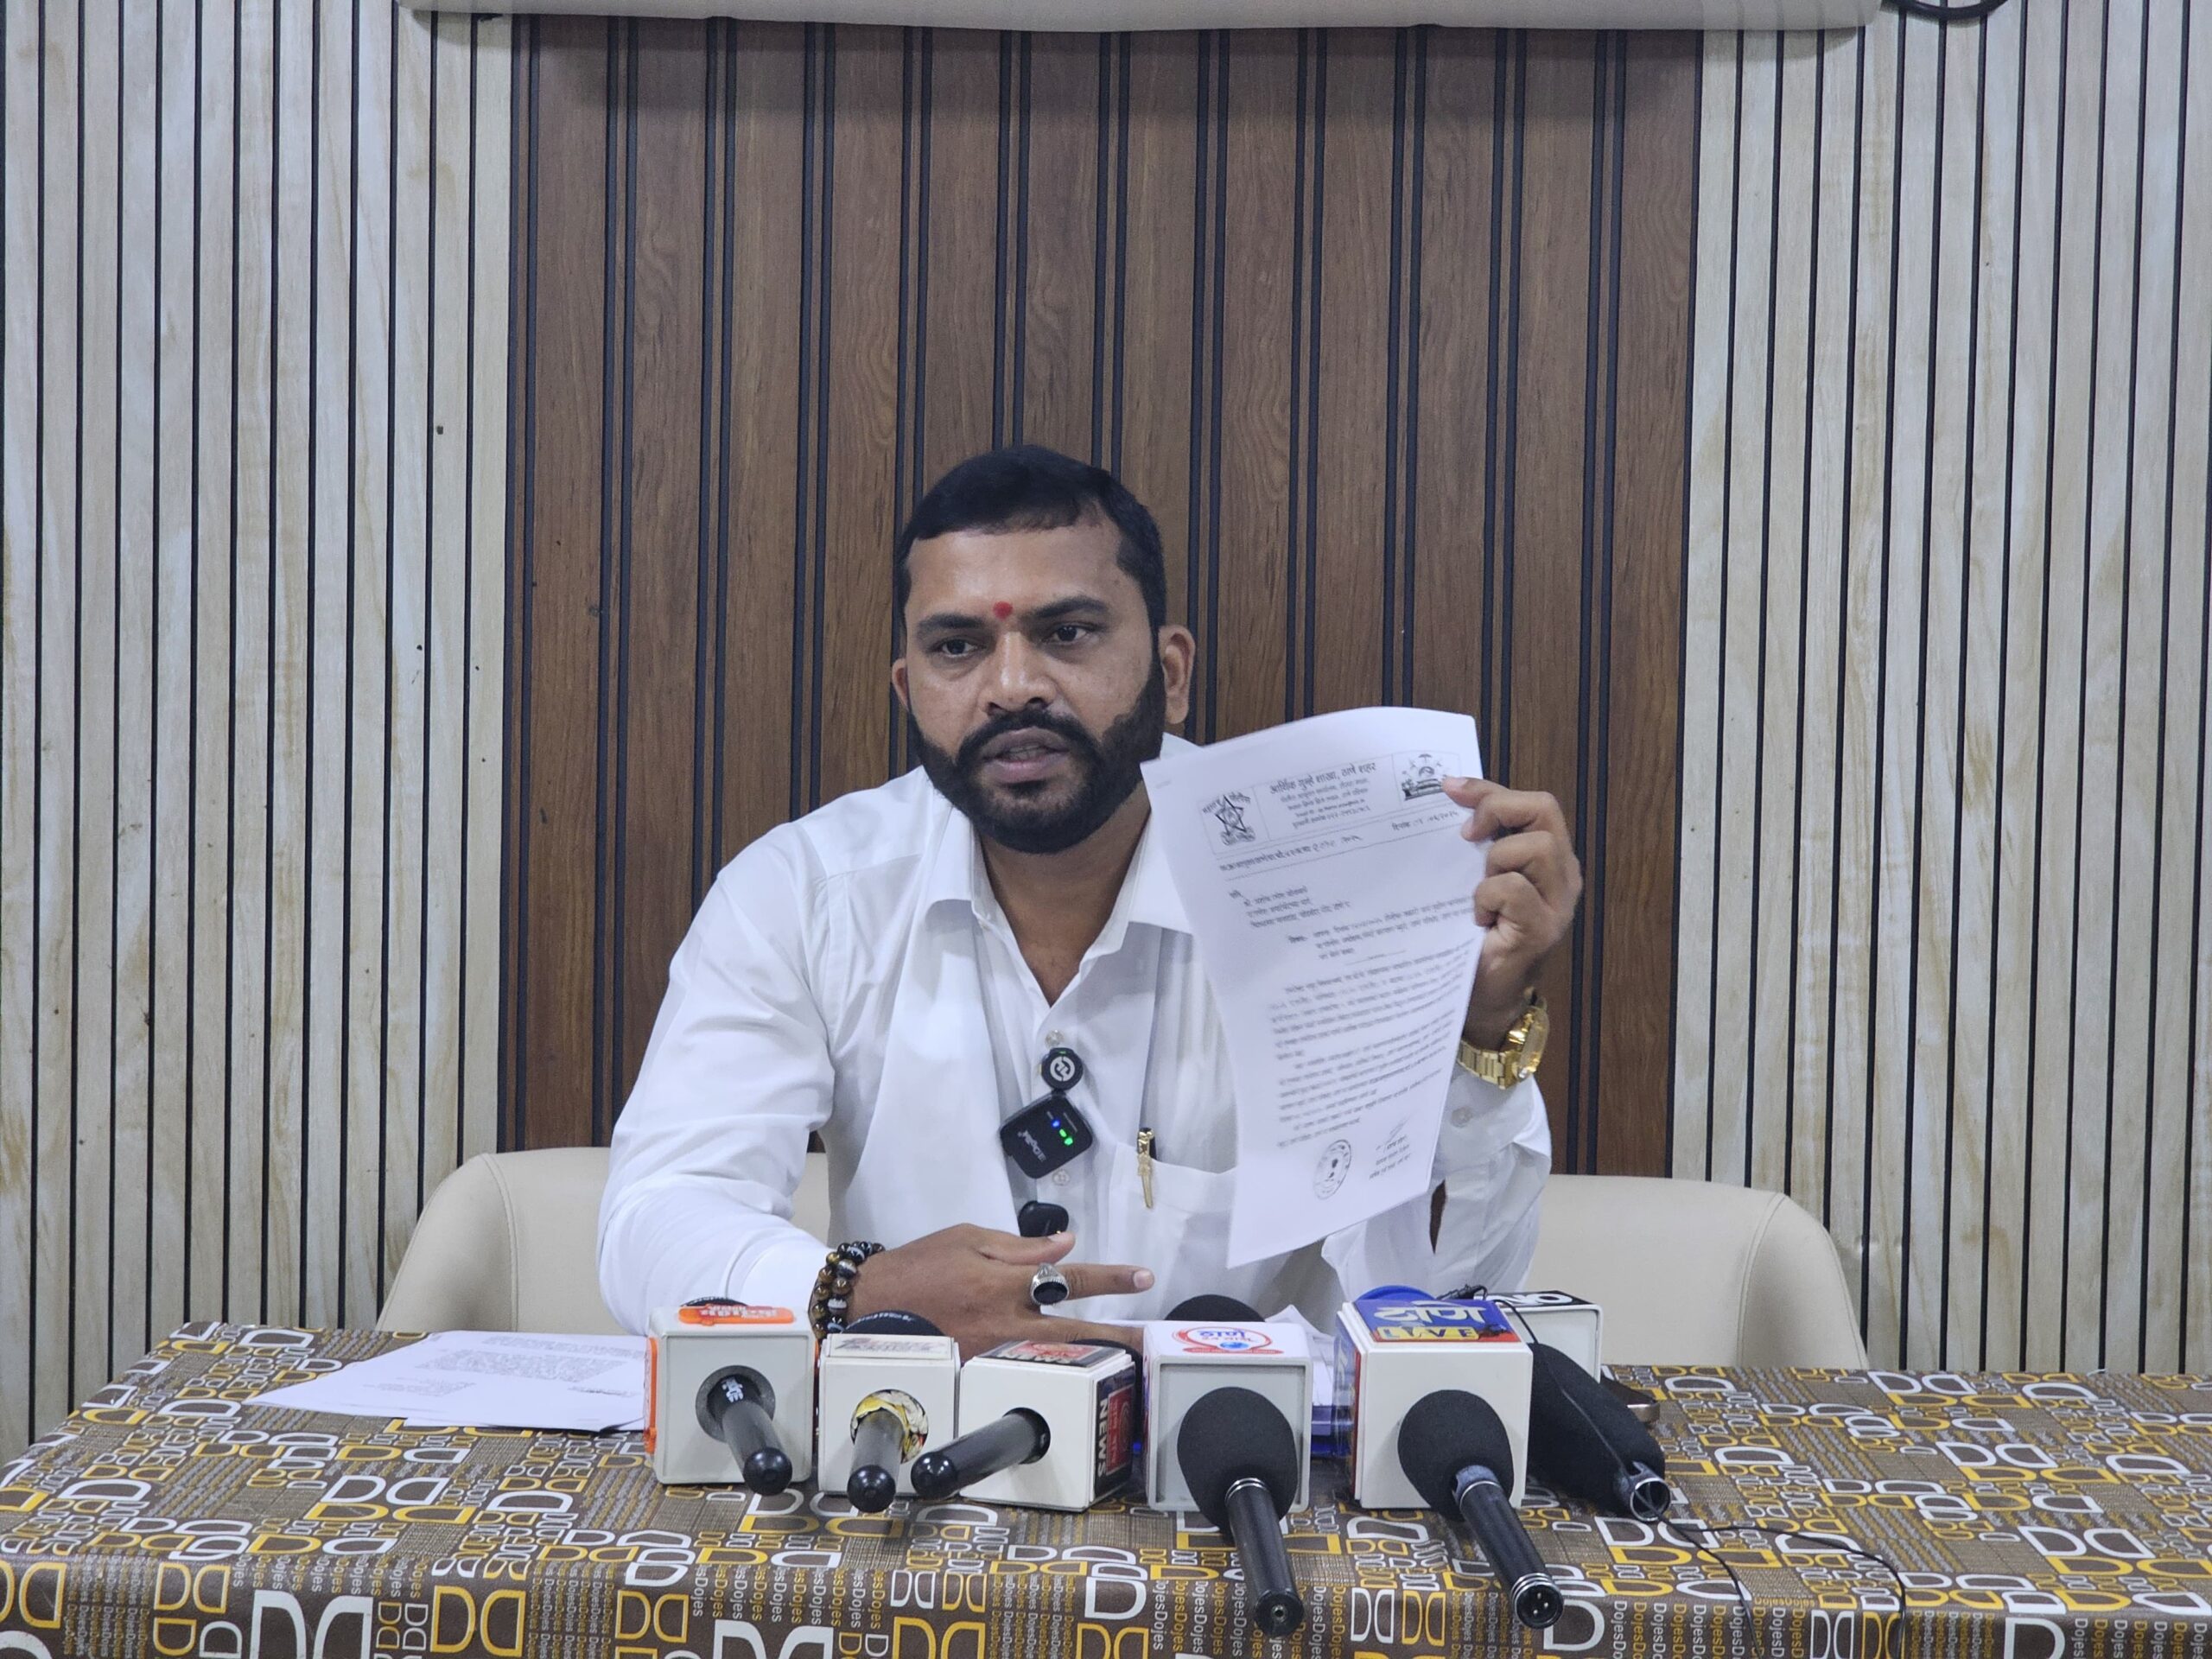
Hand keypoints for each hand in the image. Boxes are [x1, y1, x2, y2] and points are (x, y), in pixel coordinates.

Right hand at [845, 1225, 1151, 1357]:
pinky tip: (1071, 1374)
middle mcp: (1004, 1320)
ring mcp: (992, 1352)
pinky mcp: (978, 1371)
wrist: (869, 1306)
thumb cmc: (919, 1265)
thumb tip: (1067, 1243)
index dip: (1108, 1277)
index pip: (1067, 1277)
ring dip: (1089, 1358)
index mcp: (1004, 1281)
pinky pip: (1021, 1368)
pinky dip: (1048, 1369)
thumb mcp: (969, 1238)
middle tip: (1148, 1341)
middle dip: (1115, 1335)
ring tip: (1124, 1362)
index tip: (1141, 1276)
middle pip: (1072, 1329)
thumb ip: (1021, 1245)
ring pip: (1052, 1356)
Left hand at [1444, 777, 1582, 1046]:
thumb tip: (1447, 792)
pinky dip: (1487, 895)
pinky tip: (1477, 918)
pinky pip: (1514, 888)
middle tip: (1466, 834)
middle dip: (1498, 809)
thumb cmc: (1474, 935)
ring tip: (1476, 889)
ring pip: (1535, 846)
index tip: (1448, 788)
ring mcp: (1558, 903)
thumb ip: (1474, 843)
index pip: (1533, 802)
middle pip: (1545, 809)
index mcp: (1548, 856)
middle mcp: (1562, 875)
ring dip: (1494, 859)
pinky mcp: (1543, 929)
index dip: (1490, 788)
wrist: (1481, 999)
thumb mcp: (1473, 877)